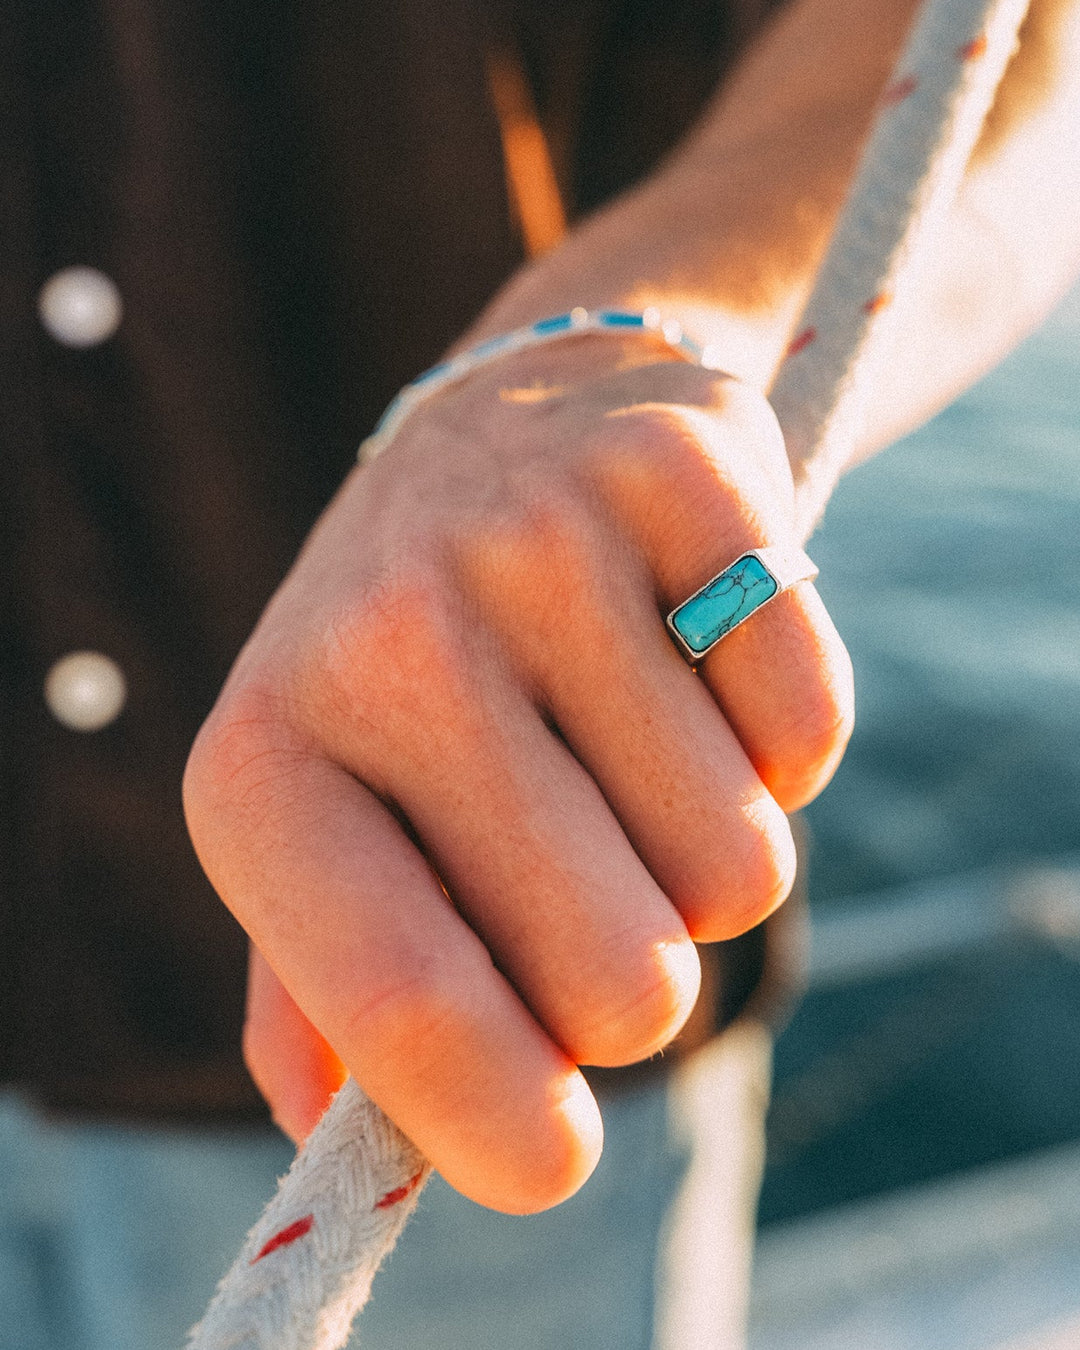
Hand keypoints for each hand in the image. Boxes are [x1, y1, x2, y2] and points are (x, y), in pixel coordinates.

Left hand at [183, 333, 852, 1211]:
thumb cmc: (410, 660)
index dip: (505, 1131)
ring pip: (737, 871)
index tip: (556, 1155)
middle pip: (618, 978)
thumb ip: (325, 983)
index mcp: (264, 757)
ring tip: (634, 753)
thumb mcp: (325, 804)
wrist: (510, 421)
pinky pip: (813, 733)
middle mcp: (388, 635)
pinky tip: (699, 664)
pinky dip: (778, 747)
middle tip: (599, 885)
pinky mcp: (687, 474)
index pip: (403, 1006)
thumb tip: (341, 1147)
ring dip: (709, 859)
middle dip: (636, 980)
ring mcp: (541, 539)